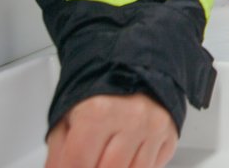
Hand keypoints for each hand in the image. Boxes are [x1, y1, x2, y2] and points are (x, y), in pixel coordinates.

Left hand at [45, 93, 175, 167]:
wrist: (136, 70)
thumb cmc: (99, 94)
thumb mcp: (67, 117)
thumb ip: (58, 152)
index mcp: (98, 112)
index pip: (78, 163)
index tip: (72, 166)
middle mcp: (130, 119)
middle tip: (91, 161)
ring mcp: (153, 128)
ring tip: (107, 158)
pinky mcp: (170, 134)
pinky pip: (152, 167)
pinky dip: (137, 167)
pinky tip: (128, 157)